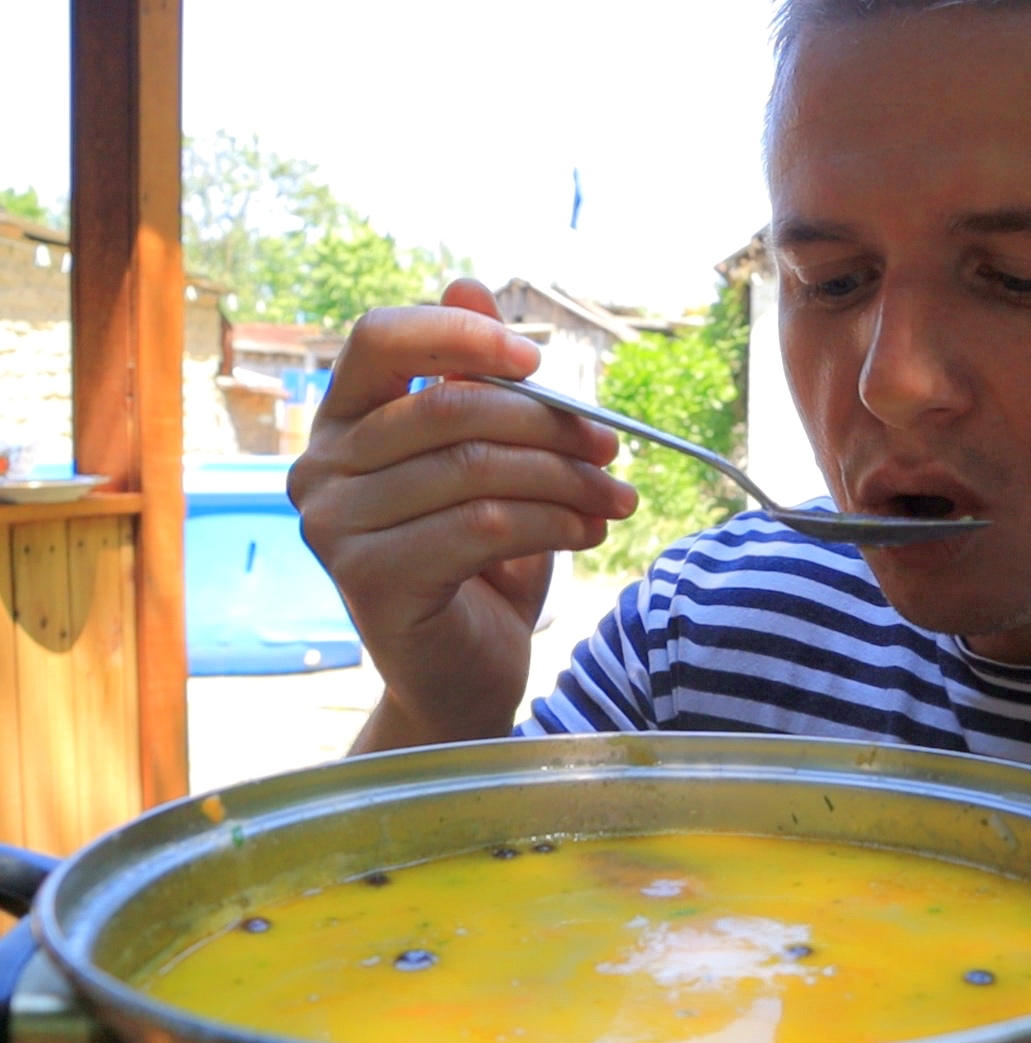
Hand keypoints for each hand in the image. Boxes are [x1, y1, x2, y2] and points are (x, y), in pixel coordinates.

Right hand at [288, 280, 636, 751]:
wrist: (464, 674)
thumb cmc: (478, 560)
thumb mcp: (488, 459)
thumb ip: (476, 382)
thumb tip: (469, 284)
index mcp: (343, 420)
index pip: (380, 337)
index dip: (461, 336)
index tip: (537, 360)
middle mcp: (319, 467)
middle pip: (449, 409)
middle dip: (550, 424)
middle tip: (612, 448)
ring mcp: (333, 527)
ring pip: (475, 470)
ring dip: (566, 480)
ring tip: (615, 499)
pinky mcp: (367, 581)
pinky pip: (479, 527)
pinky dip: (552, 524)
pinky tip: (589, 534)